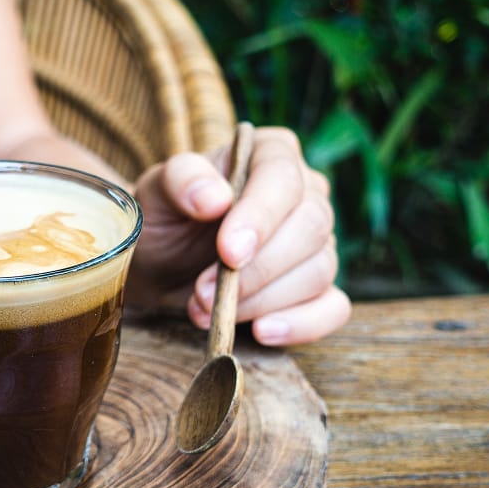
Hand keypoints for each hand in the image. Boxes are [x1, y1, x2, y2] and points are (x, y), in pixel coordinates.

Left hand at [129, 126, 350, 345]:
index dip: (261, 217)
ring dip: (262, 300)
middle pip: (310, 227)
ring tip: (209, 311)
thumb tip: (214, 197)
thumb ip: (180, 181)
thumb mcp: (156, 194)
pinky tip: (262, 331)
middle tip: (202, 292)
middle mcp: (305, 194)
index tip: (228, 252)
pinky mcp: (317, 289)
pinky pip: (332, 308)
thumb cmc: (163, 221)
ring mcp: (317, 243)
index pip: (284, 178)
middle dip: (256, 269)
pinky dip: (301, 324)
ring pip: (318, 270)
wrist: (159, 268)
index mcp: (271, 156)